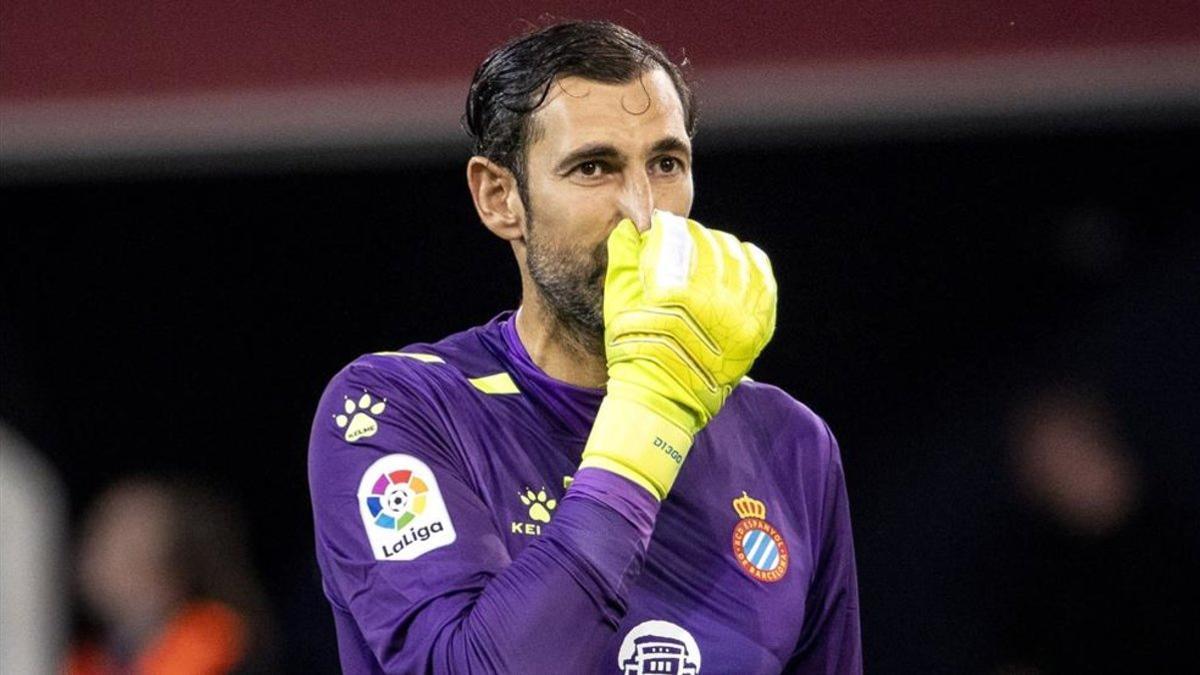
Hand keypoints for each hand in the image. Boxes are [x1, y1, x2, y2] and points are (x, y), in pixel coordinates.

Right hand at [578, 210, 776, 499]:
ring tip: (715, 247)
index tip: (666, 227)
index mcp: (678, 294)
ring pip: (743, 261)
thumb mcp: (618, 302)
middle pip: (715, 247)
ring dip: (727, 247)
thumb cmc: (634, 351)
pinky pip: (765, 286)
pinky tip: (742, 262)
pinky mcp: (756, 332)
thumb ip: (625, 258)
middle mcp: (715, 304)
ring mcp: (740, 319)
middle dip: (700, 236)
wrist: (660, 398)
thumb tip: (630, 229)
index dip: (673, 228)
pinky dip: (754, 268)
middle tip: (688, 236)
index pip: (683, 239)